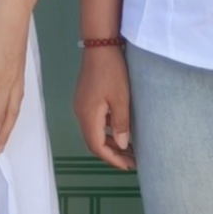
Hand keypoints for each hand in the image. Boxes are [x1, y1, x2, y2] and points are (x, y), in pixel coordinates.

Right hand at [75, 43, 133, 168]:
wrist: (100, 47)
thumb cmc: (112, 72)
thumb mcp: (121, 99)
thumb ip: (121, 124)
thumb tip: (123, 145)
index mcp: (88, 116)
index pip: (97, 147)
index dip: (112, 159)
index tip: (128, 166)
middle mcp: (81, 114)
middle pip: (93, 142)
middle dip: (112, 154)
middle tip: (131, 161)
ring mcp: (81, 106)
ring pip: (94, 133)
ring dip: (109, 143)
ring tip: (128, 149)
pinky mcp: (85, 100)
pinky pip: (95, 122)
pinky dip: (106, 131)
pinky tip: (120, 130)